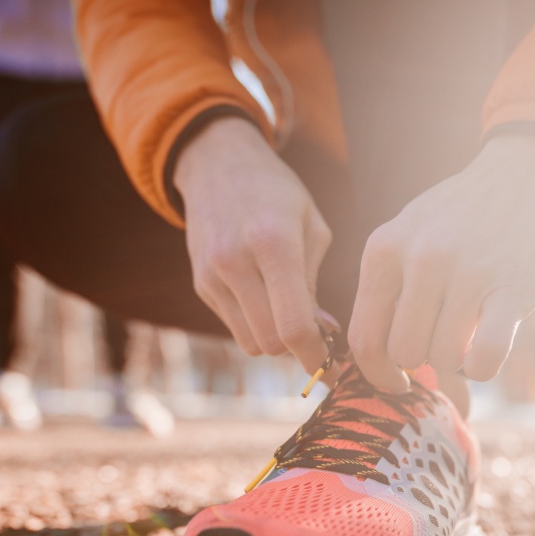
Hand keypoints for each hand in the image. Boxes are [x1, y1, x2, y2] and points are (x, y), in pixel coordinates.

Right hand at [172, 116, 331, 372]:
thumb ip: (314, 285)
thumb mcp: (311, 227)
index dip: (317, 358)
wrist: (217, 164)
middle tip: (320, 340)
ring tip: (291, 315)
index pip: (294, 325)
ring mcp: (212, 275)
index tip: (334, 372)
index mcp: (274, 243)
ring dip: (275, 340)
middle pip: (271, 342)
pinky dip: (255, 324)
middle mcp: (235, 261)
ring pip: (250, 342)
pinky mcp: (200, 283)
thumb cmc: (278, 194)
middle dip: (298, 349)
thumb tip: (323, 336)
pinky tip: (265, 297)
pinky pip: (234, 326)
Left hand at [348, 132, 534, 390]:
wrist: (525, 174)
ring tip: (470, 329)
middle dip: (424, 360)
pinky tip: (491, 348)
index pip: (364, 338)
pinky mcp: (512, 287)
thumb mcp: (407, 236)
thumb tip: (374, 363)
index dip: (378, 374)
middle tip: (443, 340)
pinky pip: (485, 358)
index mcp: (384, 249)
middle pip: (405, 353)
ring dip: (458, 359)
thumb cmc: (459, 218)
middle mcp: (421, 258)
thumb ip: (386, 288)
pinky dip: (485, 367)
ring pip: (444, 358)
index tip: (398, 383)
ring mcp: (467, 272)